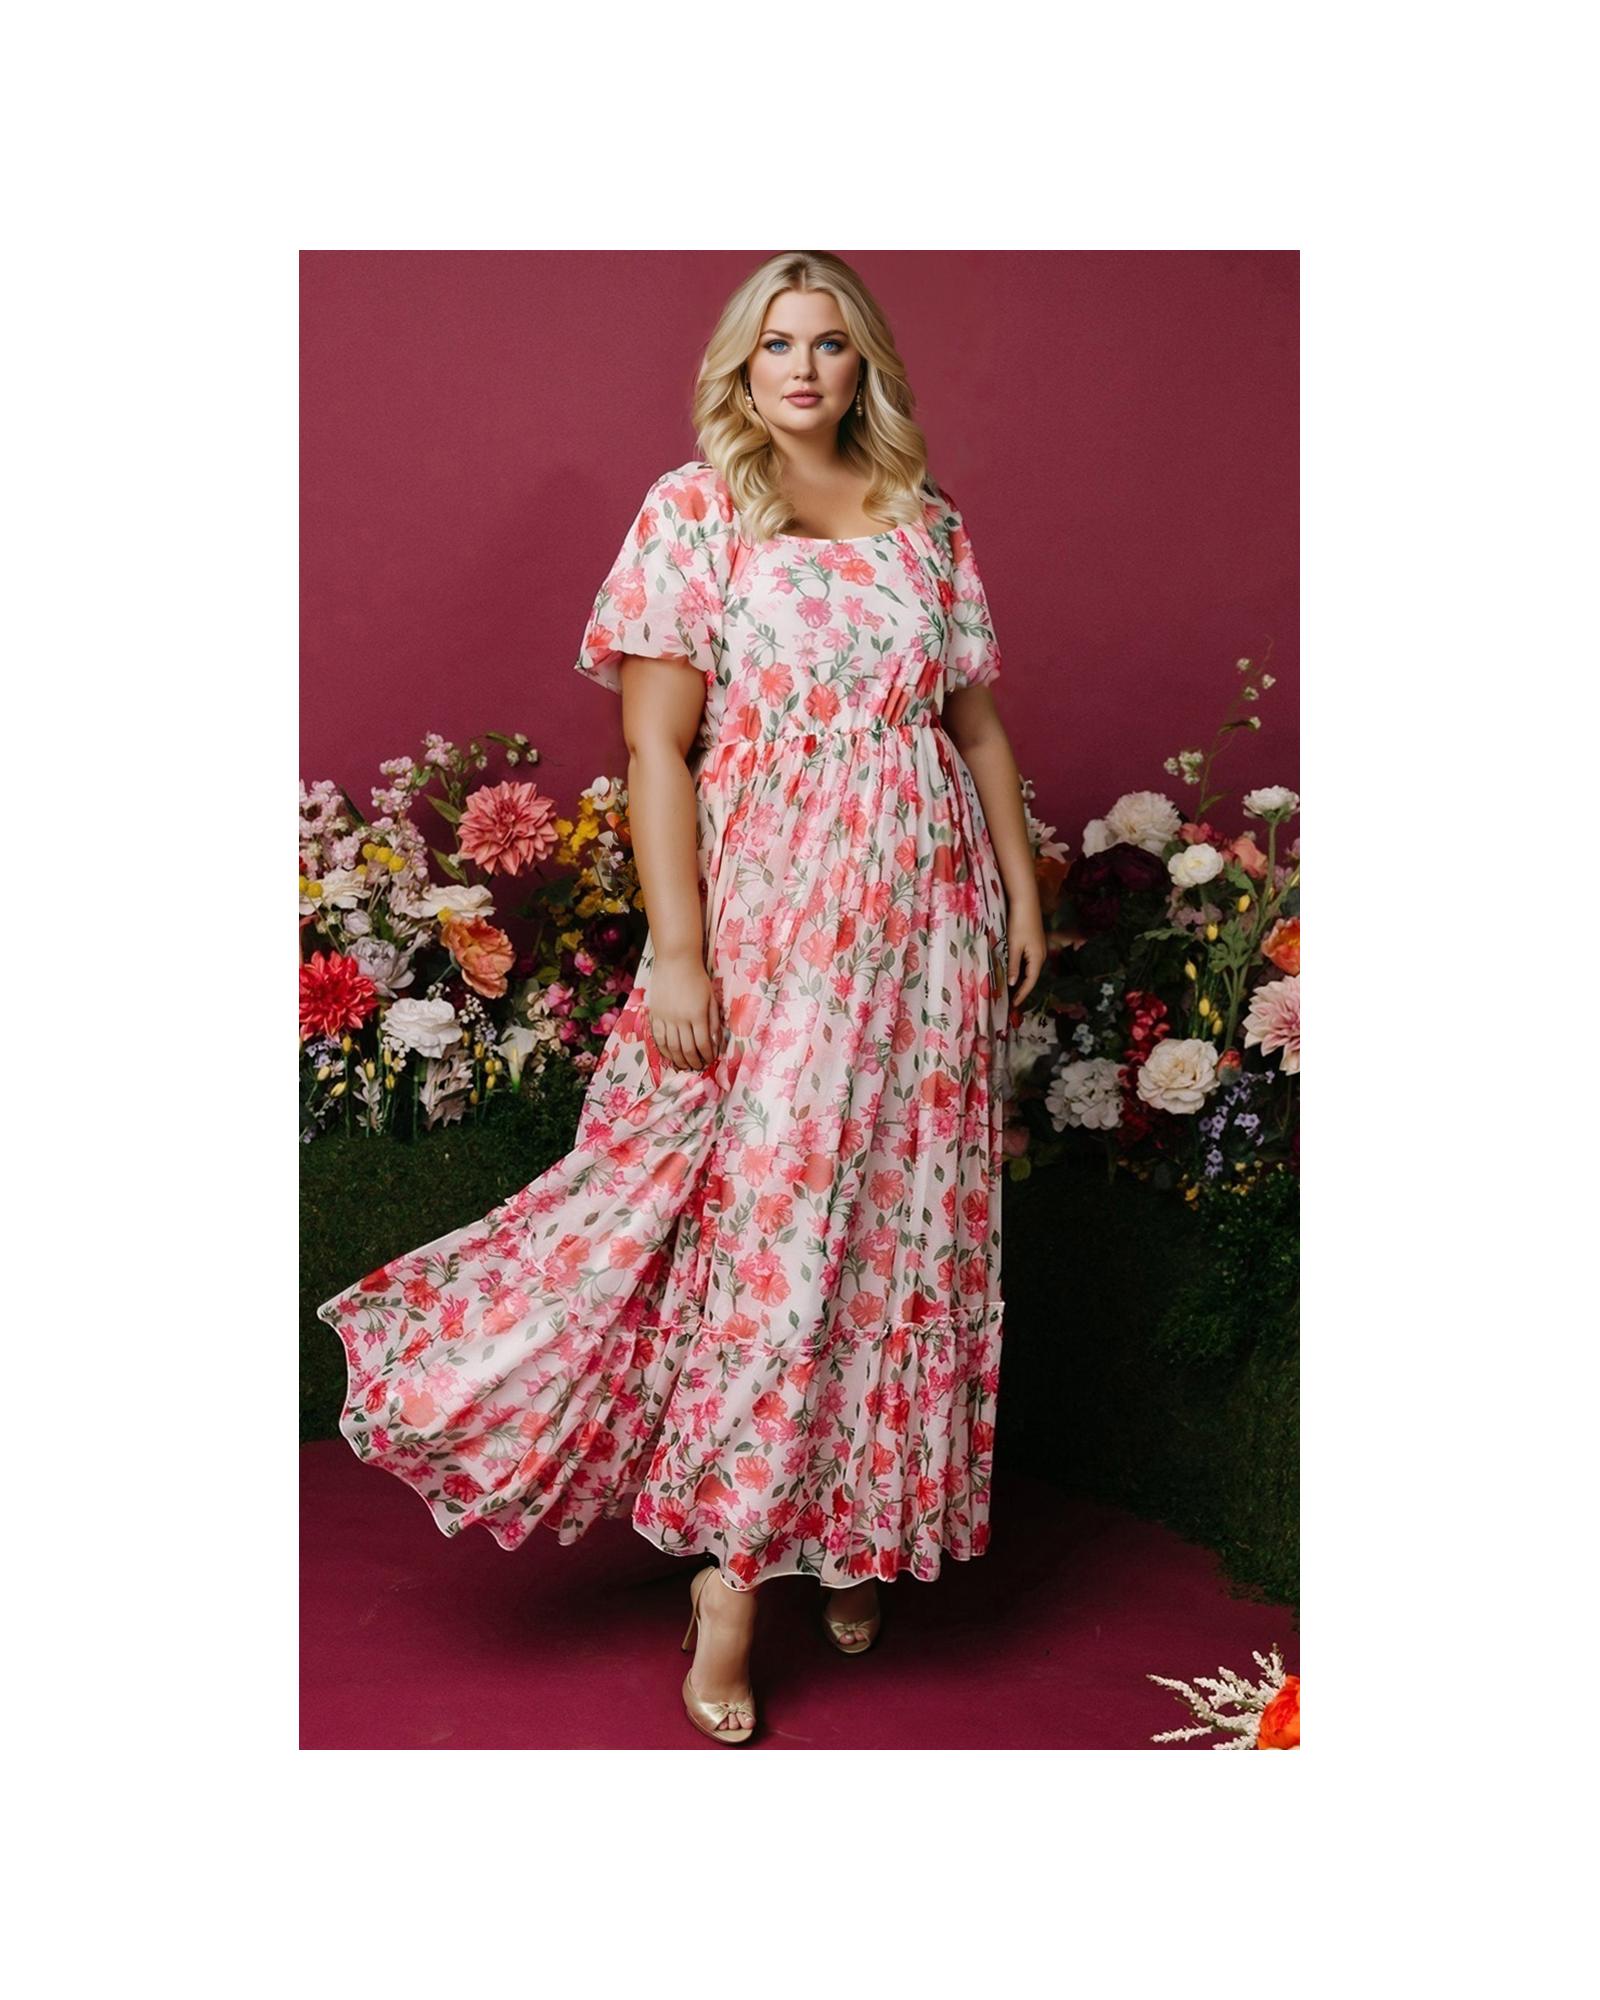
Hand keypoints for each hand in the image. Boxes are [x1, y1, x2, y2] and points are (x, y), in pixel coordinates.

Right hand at [649, 949, 721, 1069]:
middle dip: (694, 1062)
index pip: (703, 1044)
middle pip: (687, 1049)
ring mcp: (665, 1017)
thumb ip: (714, 1021)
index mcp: (697, 1015)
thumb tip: (715, 1043)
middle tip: (698, 1068)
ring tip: (685, 1066)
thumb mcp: (712, 998)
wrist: (676, 960)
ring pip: (671, 1047)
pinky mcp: (654, 1014)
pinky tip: (669, 1055)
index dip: (707, 1056)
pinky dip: (664, 1050)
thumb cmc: (697, 978)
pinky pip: (658, 1038)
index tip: (710, 1060)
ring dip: (679, 1060)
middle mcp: (680, 1019)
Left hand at [1005, 899, 1046, 1008]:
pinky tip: (1014, 973)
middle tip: (1011, 1002)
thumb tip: (1012, 984)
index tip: (1013, 1005)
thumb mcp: (1014, 946)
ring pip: (1030, 970)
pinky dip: (1022, 970)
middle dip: (1022, 990)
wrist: (1026, 903)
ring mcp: (1039, 949)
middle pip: (1031, 978)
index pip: (1030, 982)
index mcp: (1037, 958)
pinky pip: (1029, 962)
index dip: (1021, 994)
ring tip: (1011, 991)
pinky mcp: (1035, 944)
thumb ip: (1013, 965)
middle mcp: (1041, 956)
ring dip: (1022, 980)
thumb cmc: (1019, 924)